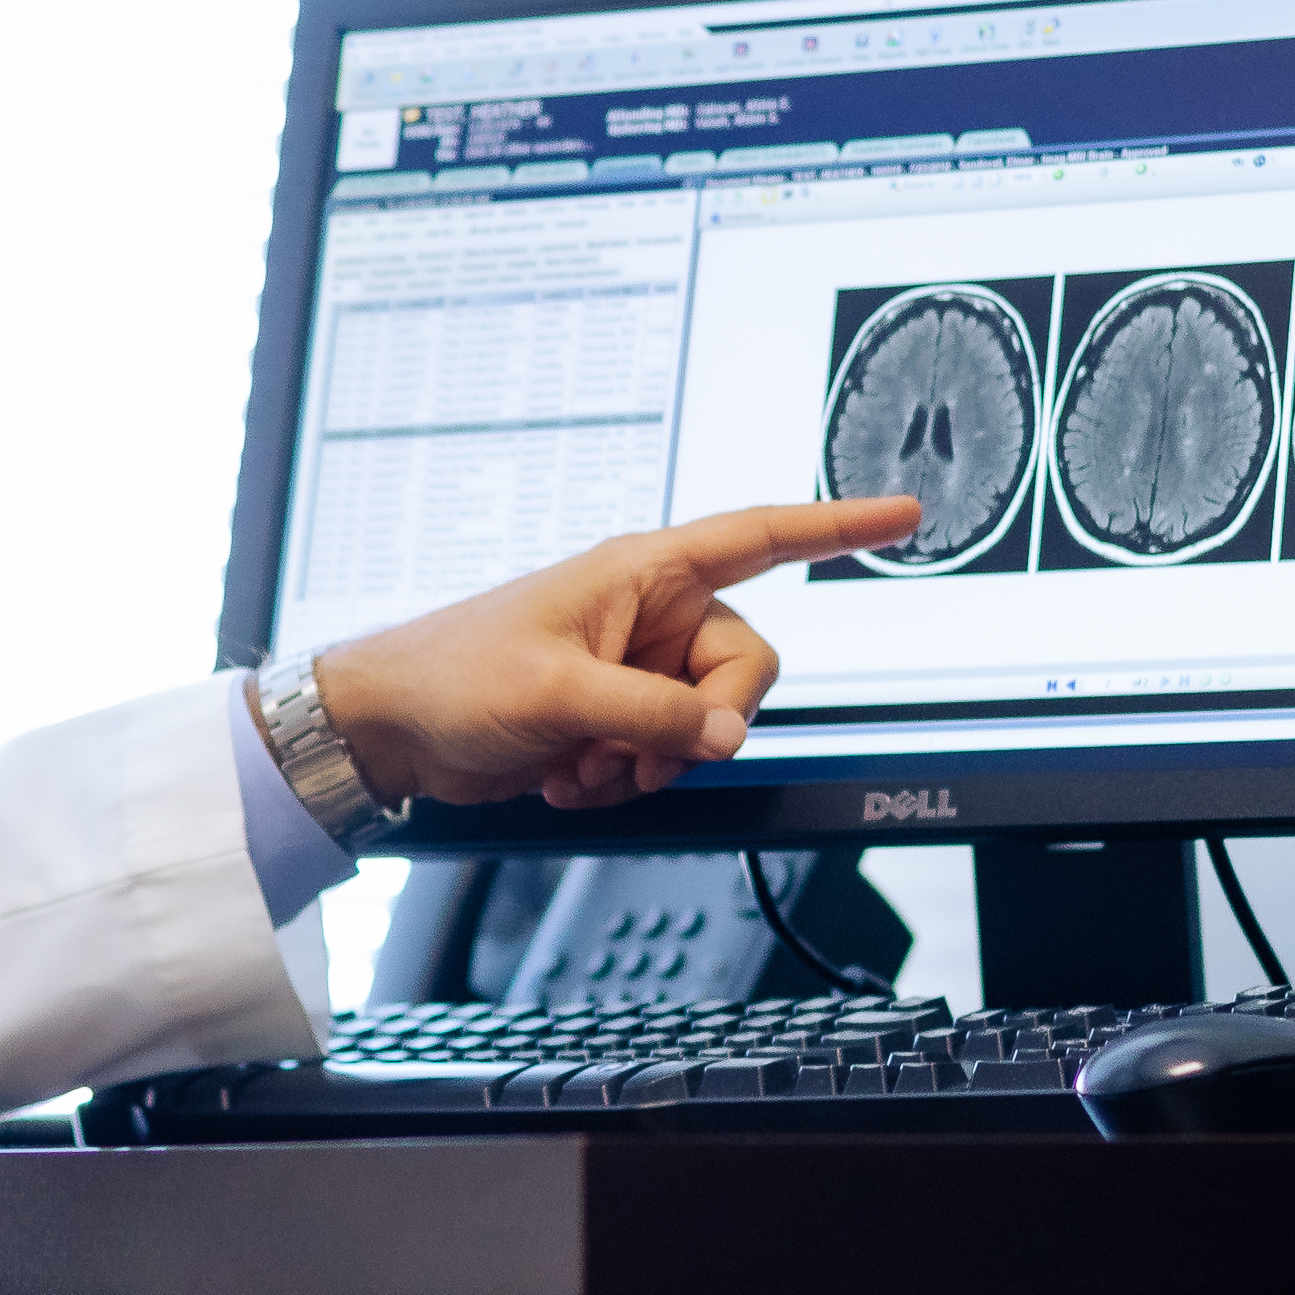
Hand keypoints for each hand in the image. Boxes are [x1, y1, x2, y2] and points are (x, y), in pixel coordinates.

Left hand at [309, 496, 917, 810]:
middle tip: (639, 749)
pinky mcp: (618, 719)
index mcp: (643, 572)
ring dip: (653, 761)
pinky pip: (667, 756)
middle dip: (702, 723)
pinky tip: (569, 775)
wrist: (393, 730)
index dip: (836, 525)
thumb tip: (727, 734)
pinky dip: (624, 778)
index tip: (901, 515)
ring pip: (708, 723)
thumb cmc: (452, 675)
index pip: (761, 536)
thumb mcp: (559, 692)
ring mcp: (636, 670)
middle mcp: (649, 614)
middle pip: (745, 667)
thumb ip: (655, 714)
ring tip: (586, 762)